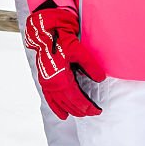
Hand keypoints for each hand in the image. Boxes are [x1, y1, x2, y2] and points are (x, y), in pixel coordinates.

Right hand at [24, 5, 104, 119]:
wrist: (44, 31)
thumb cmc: (60, 38)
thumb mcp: (79, 50)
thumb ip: (91, 66)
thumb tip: (100, 79)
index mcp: (61, 79)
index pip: (77, 100)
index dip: (88, 107)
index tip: (97, 110)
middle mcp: (52, 84)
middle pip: (69, 104)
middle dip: (82, 110)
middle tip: (93, 112)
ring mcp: (46, 83)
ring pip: (60, 103)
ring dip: (71, 110)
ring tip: (81, 114)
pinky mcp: (43, 79)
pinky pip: (50, 99)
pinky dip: (56, 108)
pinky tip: (63, 114)